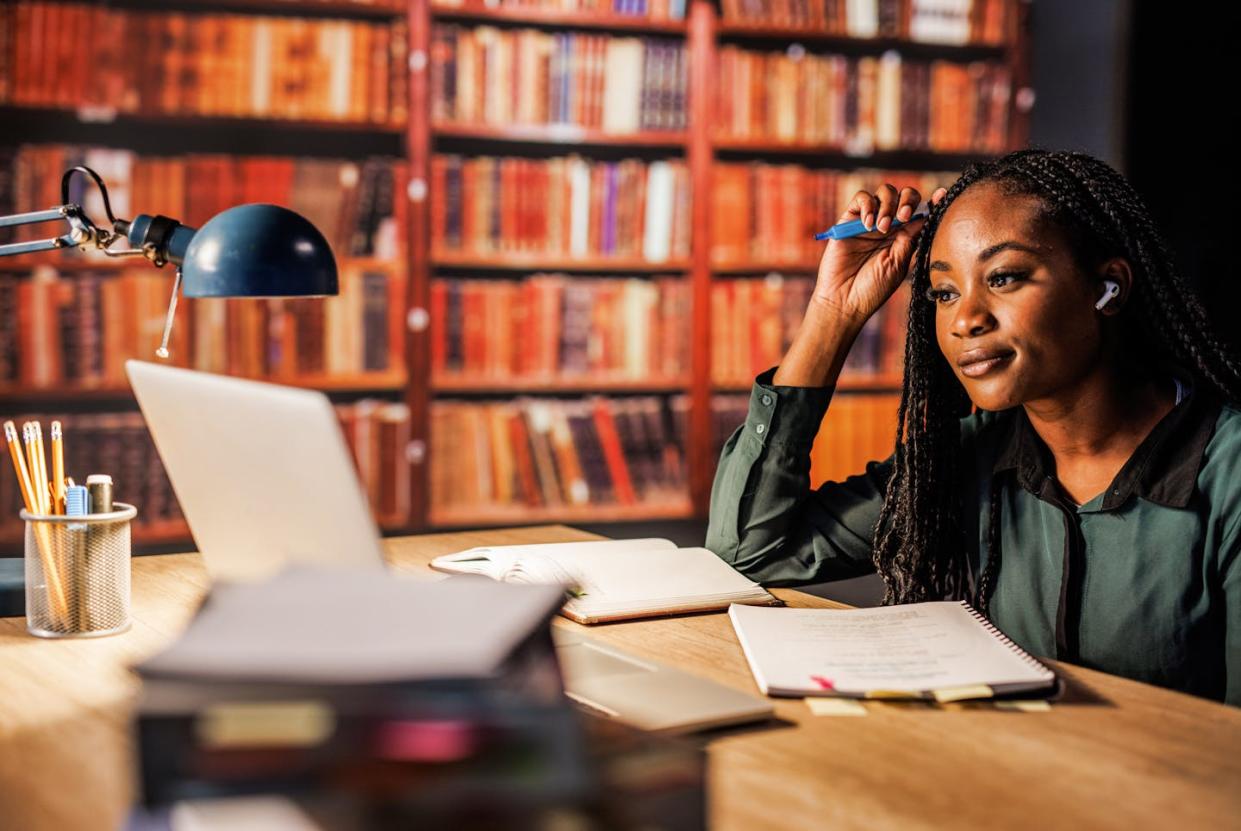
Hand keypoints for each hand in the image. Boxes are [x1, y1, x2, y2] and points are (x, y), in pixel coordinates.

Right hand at [809, 184, 947, 327]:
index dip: (932, 202)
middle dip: (908, 201)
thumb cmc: (873, 288)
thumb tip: (927, 215)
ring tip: (882, 228)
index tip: (941, 195)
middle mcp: (888, 226)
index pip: (921, 212)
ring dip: (888, 206)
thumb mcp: (898, 263)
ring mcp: (869, 221)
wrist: (845, 300)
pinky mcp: (849, 220)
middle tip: (904, 218)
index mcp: (904, 237)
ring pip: (885, 192)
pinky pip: (861, 198)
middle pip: (904, 196)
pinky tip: (868, 224)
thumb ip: (910, 238)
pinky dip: (868, 205)